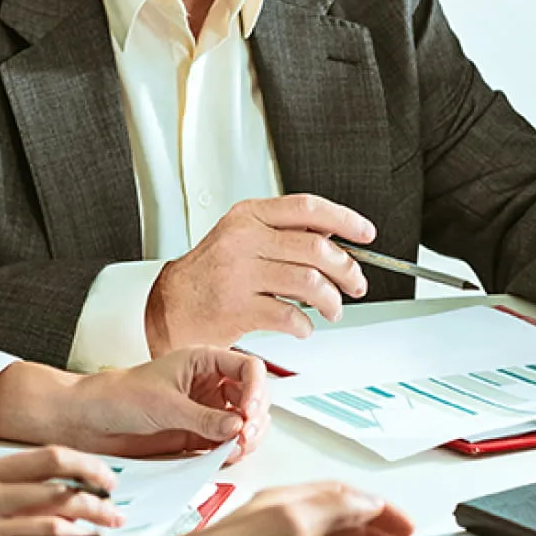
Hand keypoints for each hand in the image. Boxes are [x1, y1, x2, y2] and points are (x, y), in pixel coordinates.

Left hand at [0, 348, 268, 459]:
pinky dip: (231, 452)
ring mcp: (205, 412)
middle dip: (255, 418)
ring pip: (245, 425)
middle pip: (254, 399)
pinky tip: (224, 455)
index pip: (249, 368)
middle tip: (244, 436)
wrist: (88, 421)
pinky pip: (226, 445)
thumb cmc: (117, 396)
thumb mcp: (164, 404)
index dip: (257, 389)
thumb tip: (237, 427)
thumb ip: (204, 417)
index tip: (249, 411)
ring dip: (248, 438)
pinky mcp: (197, 437)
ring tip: (235, 448)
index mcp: (204, 362)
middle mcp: (209, 386)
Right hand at [0, 446, 123, 535]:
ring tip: (108, 532)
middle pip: (58, 477)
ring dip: (90, 519)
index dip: (86, 464)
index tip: (108, 479)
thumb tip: (52, 499)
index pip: (48, 455)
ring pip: (55, 507)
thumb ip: (2, 496)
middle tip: (117, 510)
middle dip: (98, 493)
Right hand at [146, 194, 373, 353]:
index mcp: (248, 216)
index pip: (307, 208)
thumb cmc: (209, 276)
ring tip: (333, 309)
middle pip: (316, 247)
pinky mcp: (237, 307)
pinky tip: (303, 326)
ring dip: (332, 300)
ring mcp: (239, 273)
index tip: (366, 234)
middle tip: (355, 284)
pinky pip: (289, 314)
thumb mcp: (241, 239)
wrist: (170, 307)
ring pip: (309, 282)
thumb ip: (281, 235)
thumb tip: (334, 243)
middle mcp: (243, 240)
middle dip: (347, 269)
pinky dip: (305, 324)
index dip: (345, 219)